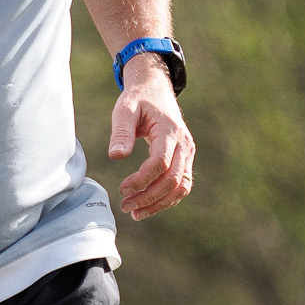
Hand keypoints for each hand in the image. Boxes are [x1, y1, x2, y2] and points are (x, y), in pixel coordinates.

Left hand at [107, 59, 194, 219]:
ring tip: (135, 213)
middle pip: (173, 180)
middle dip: (149, 197)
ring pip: (181, 187)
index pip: (160, 163)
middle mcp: (184, 144)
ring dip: (159, 203)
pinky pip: (182, 185)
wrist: (156, 90)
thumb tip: (116, 157)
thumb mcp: (124, 109)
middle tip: (126, 207)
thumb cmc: (139, 99)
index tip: (122, 189)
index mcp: (170, 131)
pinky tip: (147, 205)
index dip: (142, 180)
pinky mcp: (185, 159)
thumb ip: (121, 133)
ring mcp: (187, 152)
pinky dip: (167, 199)